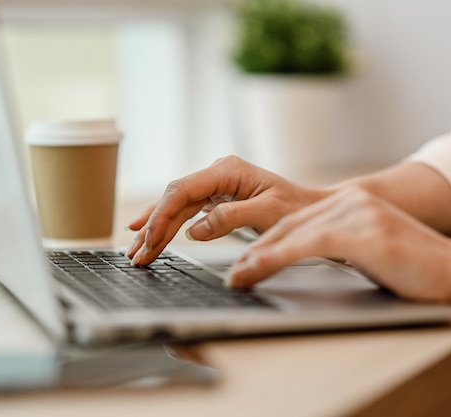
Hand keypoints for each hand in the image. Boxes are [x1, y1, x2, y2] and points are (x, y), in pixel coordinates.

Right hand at [126, 156, 329, 264]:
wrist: (313, 208)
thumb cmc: (297, 208)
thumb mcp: (267, 213)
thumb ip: (230, 218)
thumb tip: (193, 230)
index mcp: (227, 170)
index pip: (183, 190)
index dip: (162, 215)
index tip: (149, 239)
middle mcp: (218, 173)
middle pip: (174, 198)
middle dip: (153, 227)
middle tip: (136, 255)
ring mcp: (216, 184)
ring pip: (176, 205)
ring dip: (156, 228)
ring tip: (136, 251)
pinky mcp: (217, 197)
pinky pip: (186, 211)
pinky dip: (168, 224)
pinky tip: (150, 232)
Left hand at [229, 186, 450, 301]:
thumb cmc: (414, 266)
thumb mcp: (369, 247)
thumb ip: (340, 243)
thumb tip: (304, 257)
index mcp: (351, 201)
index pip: (297, 221)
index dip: (268, 242)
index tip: (246, 261)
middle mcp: (351, 200)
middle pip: (289, 225)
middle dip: (256, 251)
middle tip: (234, 274)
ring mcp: (357, 213)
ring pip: (293, 234)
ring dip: (259, 258)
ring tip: (238, 279)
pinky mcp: (362, 232)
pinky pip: (309, 245)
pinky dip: (279, 258)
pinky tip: (259, 268)